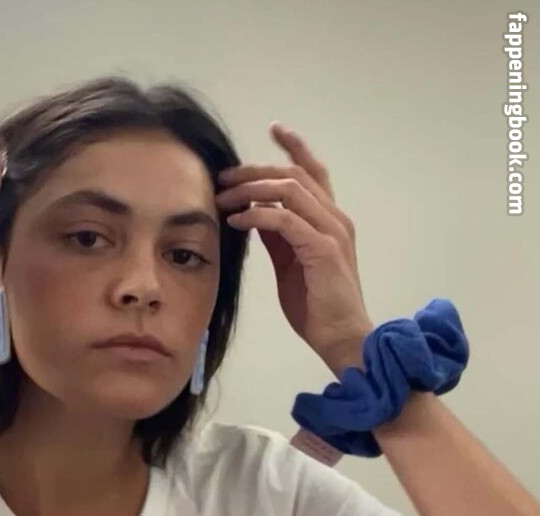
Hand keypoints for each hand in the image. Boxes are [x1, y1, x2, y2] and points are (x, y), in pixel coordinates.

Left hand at [215, 123, 374, 371]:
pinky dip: (256, 216)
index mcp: (330, 220)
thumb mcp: (290, 263)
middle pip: (294, 175)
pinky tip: (236, 221)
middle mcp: (335, 218)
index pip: (313, 172)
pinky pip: (284, 220)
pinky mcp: (322, 250)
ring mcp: (332, 232)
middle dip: (255, 170)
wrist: (341, 337)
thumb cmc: (317, 307)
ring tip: (223, 198)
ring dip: (251, 190)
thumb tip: (255, 213)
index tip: (275, 129)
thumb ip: (278, 236)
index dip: (295, 147)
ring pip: (289, 190)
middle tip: (225, 176)